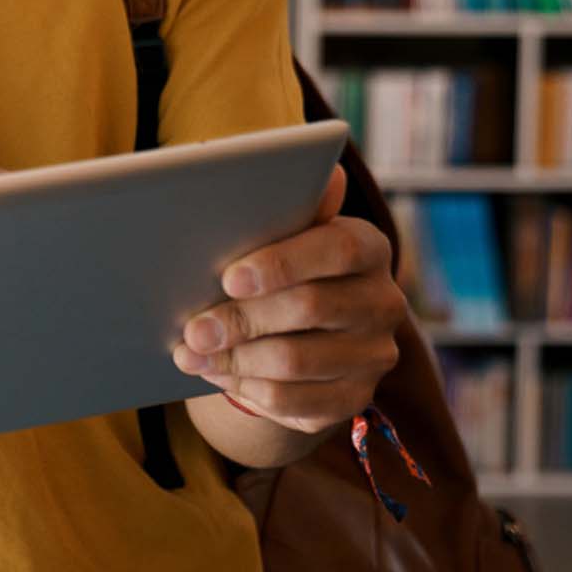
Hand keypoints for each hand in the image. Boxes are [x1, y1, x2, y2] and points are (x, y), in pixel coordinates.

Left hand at [171, 165, 404, 434]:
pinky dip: (248, 389)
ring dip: (234, 359)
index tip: (229, 277)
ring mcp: (373, 354)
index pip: (336, 249)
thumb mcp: (278, 230)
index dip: (282, 263)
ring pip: (297, 362)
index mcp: (367, 246)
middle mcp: (382, 301)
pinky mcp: (354, 398)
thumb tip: (286, 168)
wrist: (298, 327)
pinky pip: (297, 403)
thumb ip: (277, 202)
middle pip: (310, 309)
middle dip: (241, 319)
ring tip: (189, 353)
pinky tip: (214, 373)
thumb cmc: (277, 262)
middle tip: (192, 329)